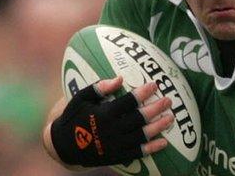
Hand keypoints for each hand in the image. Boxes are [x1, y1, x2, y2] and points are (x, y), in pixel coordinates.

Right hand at [50, 76, 173, 166]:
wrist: (63, 146)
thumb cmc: (74, 117)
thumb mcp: (81, 98)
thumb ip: (99, 87)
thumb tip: (120, 78)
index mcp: (104, 114)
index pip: (128, 102)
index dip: (143, 93)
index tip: (155, 85)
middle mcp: (112, 130)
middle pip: (139, 118)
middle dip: (156, 108)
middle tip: (168, 100)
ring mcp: (115, 145)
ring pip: (141, 135)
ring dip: (158, 127)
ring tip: (170, 118)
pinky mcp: (116, 156)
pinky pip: (137, 153)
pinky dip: (151, 148)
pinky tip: (164, 142)